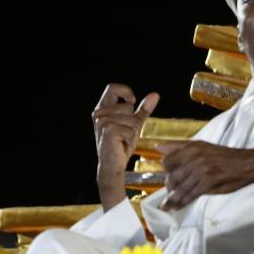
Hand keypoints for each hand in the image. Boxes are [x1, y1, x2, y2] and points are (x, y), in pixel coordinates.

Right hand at [92, 84, 159, 209]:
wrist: (113, 165)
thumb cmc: (121, 144)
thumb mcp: (133, 124)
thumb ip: (143, 109)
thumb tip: (155, 95)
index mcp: (102, 108)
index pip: (112, 87)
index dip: (125, 91)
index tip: (132, 101)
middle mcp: (99, 113)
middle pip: (127, 106)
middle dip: (133, 121)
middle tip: (125, 134)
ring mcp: (102, 122)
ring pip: (131, 119)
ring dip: (132, 131)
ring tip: (123, 140)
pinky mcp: (108, 130)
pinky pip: (130, 129)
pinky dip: (131, 138)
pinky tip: (122, 145)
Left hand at [156, 141, 253, 209]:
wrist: (246, 164)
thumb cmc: (223, 156)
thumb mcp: (201, 146)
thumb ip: (178, 147)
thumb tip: (158, 147)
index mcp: (191, 148)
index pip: (167, 160)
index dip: (166, 170)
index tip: (168, 176)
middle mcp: (194, 158)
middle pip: (172, 176)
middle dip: (169, 186)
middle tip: (170, 191)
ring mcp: (200, 171)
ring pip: (180, 188)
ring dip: (172, 199)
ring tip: (167, 205)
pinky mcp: (207, 183)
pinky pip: (190, 195)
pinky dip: (182, 203)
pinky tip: (176, 207)